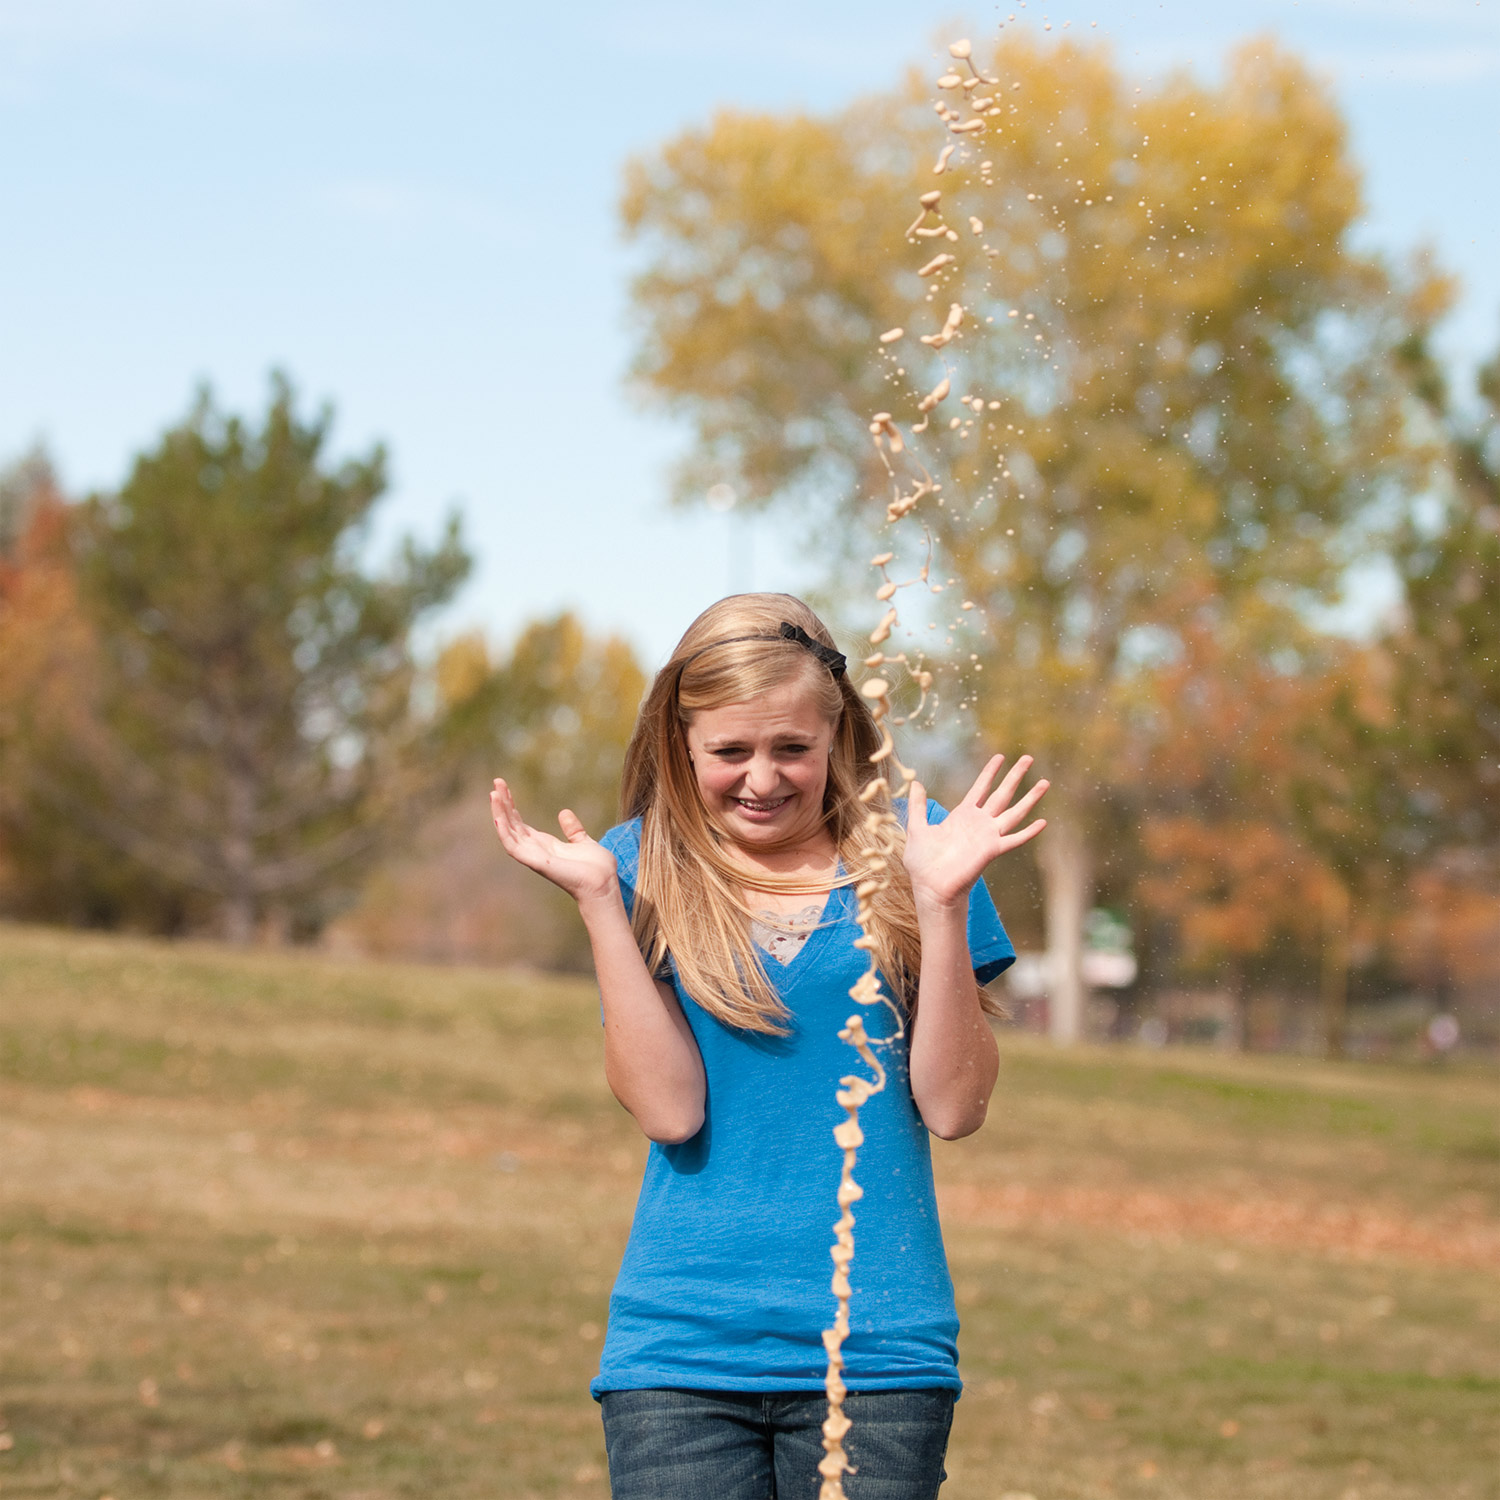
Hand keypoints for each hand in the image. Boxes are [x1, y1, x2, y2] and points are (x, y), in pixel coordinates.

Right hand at [489, 778, 619, 904]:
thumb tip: (564, 813)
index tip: (504, 789)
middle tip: (497, 782)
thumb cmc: (596, 869)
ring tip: (494, 792)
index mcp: (545, 846)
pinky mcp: (535, 862)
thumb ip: (573, 830)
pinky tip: (498, 815)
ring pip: (508, 833)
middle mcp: (536, 851)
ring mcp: (533, 857)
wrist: (603, 884)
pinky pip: (513, 846)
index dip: (512, 807)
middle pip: (512, 824)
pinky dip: (504, 831)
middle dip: (503, 804)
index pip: (521, 824)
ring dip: (499, 813)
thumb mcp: (583, 842)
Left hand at [903, 754, 1048, 909]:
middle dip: (1015, 776)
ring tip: (1045, 782)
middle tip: (1028, 758)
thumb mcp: (917, 828)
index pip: (980, 789)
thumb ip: (917, 805)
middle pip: (1002, 794)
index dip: (990, 773)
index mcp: (962, 816)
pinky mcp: (991, 850)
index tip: (1000, 757)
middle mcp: (979, 823)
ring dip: (1030, 798)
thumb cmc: (923, 863)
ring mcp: (987, 836)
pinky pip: (1014, 840)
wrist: (930, 887)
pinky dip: (1028, 832)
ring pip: (1014, 812)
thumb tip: (916, 782)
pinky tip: (1043, 823)